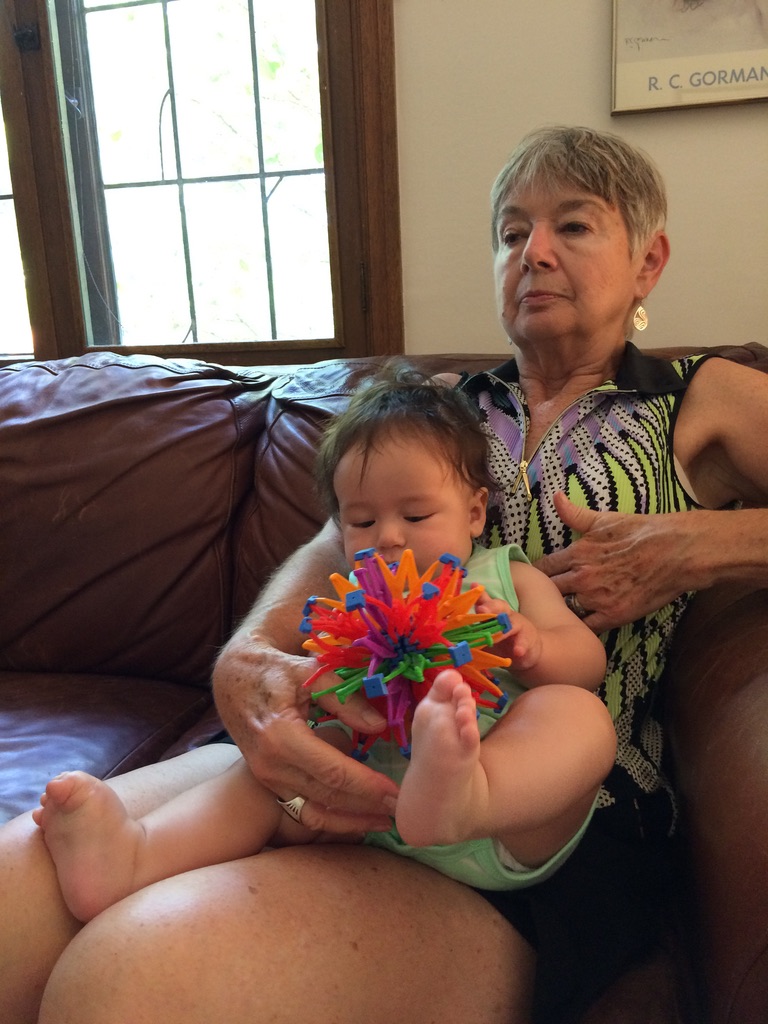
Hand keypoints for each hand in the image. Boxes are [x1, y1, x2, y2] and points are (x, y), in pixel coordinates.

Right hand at [212, 632, 397, 833]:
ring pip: (315, 810)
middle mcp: (271, 765)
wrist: (233, 681)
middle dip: (366, 806)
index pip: (332, 770)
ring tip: (384, 821)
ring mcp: (268, 779)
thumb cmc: (273, 672)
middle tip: (401, 810)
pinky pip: (303, 809)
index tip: (396, 793)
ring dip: (351, 819)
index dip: (366, 785)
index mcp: (280, 736)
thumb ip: (344, 699)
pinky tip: (358, 819)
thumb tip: (380, 726)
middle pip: (327, 795)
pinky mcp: (270, 784)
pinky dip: (332, 819)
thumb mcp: (309, 674)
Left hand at [474, 594, 541, 670]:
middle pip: (500, 607)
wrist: (529, 650)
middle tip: (481, 610)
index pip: (486, 601)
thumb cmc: (503, 639)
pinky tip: (517, 652)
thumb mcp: (487, 631)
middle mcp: (507, 615)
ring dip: (505, 627)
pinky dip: (521, 646)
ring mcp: (519, 626)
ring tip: (499, 634)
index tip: (473, 587)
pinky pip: (525, 642)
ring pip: (513, 623)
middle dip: (490, 607)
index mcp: (494, 612)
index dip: (479, 595)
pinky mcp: (528, 640)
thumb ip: (473, 626)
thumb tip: (450, 624)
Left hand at [535, 492, 696, 631]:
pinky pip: (587, 627)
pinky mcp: (614, 615)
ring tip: (557, 615)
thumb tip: (556, 497)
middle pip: (549, 592)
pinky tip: (579, 627)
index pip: (543, 568)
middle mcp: (582, 577)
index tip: (533, 579)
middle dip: (543, 595)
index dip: (536, 575)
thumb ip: (575, 514)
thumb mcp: (605, 519)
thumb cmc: (642, 532)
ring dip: (560, 612)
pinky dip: (581, 627)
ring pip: (565, 611)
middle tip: (540, 600)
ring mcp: (596, 598)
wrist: (676, 551)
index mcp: (577, 553)